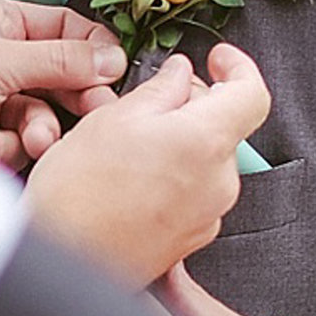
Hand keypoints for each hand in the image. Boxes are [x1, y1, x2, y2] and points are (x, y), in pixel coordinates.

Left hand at [0, 0, 123, 155]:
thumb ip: (58, 59)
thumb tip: (111, 57)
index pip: (62, 26)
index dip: (91, 49)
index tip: (115, 72)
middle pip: (60, 76)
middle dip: (71, 98)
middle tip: (93, 113)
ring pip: (42, 116)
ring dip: (35, 130)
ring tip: (30, 141)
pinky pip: (15, 145)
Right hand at [19, 44, 270, 287]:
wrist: (62, 257)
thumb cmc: (78, 192)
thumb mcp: (113, 117)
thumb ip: (161, 89)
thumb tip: (180, 74)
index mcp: (206, 141)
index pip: (253, 93)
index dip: (239, 67)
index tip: (217, 58)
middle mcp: (218, 181)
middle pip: (226, 126)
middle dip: (195, 105)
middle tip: (150, 99)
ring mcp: (208, 214)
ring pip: (208, 159)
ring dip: (180, 140)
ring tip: (130, 143)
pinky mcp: (192, 238)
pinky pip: (195, 191)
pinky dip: (174, 174)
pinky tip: (133, 176)